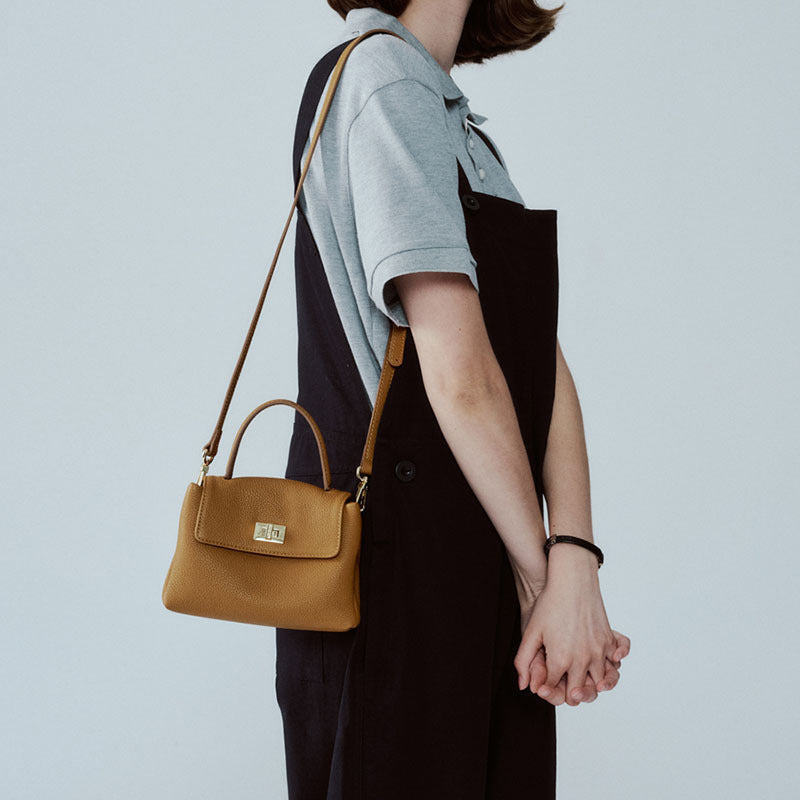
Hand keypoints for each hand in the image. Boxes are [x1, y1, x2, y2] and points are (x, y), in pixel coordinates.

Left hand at [513, 547, 630, 705]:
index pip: (552, 687)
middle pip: (577, 692)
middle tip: (562, 686)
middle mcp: (582, 659)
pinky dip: (608, 669)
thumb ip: (523, 661)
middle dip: (568, 692)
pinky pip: (613, 666)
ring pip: (598, 684)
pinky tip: (600, 665)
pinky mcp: (609, 642)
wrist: (572, 581)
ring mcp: (598, 651)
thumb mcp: (531, 632)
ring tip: (580, 679)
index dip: (546, 687)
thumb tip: (524, 686)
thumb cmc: (549, 604)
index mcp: (560, 659)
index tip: (542, 682)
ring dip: (589, 684)